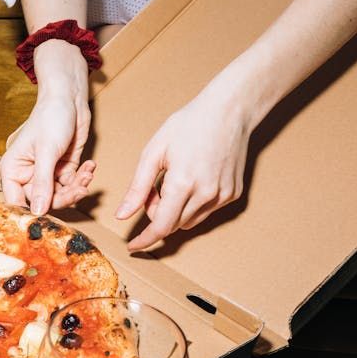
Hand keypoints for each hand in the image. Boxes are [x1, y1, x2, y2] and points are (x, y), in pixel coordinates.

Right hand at [0, 40, 94, 213]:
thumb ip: (42, 184)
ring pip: (60, 196)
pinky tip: (90, 166)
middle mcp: (28, 175)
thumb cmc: (50, 117)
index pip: (17, 202)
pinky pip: (73, 185)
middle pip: (43, 202)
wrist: (69, 98)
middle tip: (79, 189)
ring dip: (76, 188)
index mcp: (13, 171)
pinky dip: (83, 178)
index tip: (49, 218)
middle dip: (63, 197)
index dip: (32, 212)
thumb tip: (38, 212)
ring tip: (87, 175)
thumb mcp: (46, 152)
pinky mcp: (63, 169)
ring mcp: (47, 173)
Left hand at [116, 92, 250, 250]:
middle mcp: (207, 194)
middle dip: (157, 214)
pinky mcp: (234, 193)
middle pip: (173, 224)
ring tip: (173, 181)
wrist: (229, 111)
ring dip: (175, 210)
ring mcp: (223, 195)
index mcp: (183, 183)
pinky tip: (193, 179)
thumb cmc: (188, 125)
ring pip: (189, 220)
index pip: (162, 227)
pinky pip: (206, 210)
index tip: (133, 246)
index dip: (145, 240)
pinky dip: (193, 203)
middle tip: (153, 189)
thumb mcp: (154, 152)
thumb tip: (122, 215)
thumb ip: (137, 188)